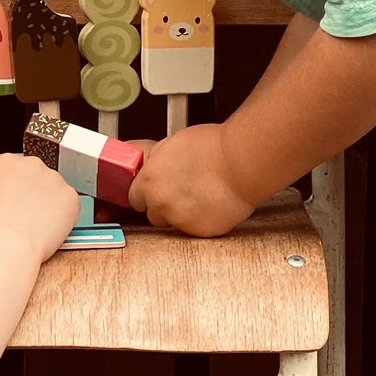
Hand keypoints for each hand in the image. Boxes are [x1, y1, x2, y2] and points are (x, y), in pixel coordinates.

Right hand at [0, 153, 80, 260]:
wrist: (8, 241)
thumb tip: (1, 190)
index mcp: (8, 161)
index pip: (16, 167)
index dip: (17, 184)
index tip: (17, 195)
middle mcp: (33, 164)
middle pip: (37, 175)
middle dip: (34, 191)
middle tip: (27, 210)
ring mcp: (54, 179)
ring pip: (55, 189)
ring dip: (49, 202)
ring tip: (36, 221)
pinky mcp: (70, 195)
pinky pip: (69, 204)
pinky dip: (63, 214)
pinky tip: (48, 225)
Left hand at [128, 123, 255, 236]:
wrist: (241, 162)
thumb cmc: (213, 148)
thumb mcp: (172, 143)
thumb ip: (156, 160)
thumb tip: (150, 164)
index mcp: (149, 181)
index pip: (134, 198)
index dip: (146, 194)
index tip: (154, 191)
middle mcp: (160, 203)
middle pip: (153, 214)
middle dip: (164, 206)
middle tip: (182, 192)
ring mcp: (179, 220)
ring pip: (174, 223)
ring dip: (182, 214)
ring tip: (200, 197)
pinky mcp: (199, 231)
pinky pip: (195, 230)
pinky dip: (202, 220)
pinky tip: (212, 204)